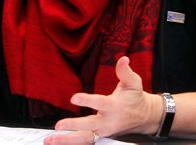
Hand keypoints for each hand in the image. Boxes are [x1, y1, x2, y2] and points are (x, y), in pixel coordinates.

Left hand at [43, 56, 162, 143]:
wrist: (143, 117)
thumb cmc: (135, 98)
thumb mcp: (134, 82)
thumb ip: (125, 71)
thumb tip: (123, 59)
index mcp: (115, 107)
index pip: (100, 103)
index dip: (87, 100)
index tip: (74, 98)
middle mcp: (108, 121)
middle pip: (90, 126)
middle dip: (74, 126)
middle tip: (58, 125)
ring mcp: (104, 131)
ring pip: (85, 138)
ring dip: (67, 140)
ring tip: (51, 139)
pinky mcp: (100, 136)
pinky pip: (85, 141)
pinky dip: (71, 142)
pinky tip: (57, 140)